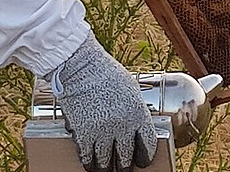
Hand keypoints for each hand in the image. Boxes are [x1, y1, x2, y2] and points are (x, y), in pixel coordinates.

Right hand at [49, 35, 156, 171]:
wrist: (82, 68)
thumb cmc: (107, 74)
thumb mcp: (130, 90)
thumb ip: (134, 110)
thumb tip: (135, 127)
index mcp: (138, 114)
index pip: (147, 144)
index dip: (145, 156)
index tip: (143, 162)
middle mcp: (122, 126)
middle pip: (126, 157)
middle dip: (125, 166)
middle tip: (124, 169)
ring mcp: (102, 132)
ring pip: (106, 162)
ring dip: (106, 168)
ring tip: (106, 169)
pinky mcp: (83, 135)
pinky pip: (87, 157)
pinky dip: (89, 163)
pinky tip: (90, 164)